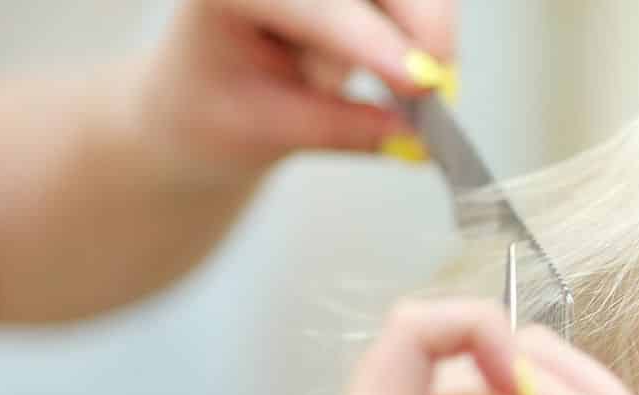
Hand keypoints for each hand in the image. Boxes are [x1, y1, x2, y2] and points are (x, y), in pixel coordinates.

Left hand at [136, 0, 456, 181]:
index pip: (311, 4)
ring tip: (392, 85)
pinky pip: (416, 2)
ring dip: (413, 39)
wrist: (201, 96)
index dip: (371, 41)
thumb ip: (342, 131)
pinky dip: (422, 34)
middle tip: (437, 91)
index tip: (421, 82)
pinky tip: (403, 65)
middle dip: (421, 28)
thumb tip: (416, 138)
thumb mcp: (267, 132)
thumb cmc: (214, 109)